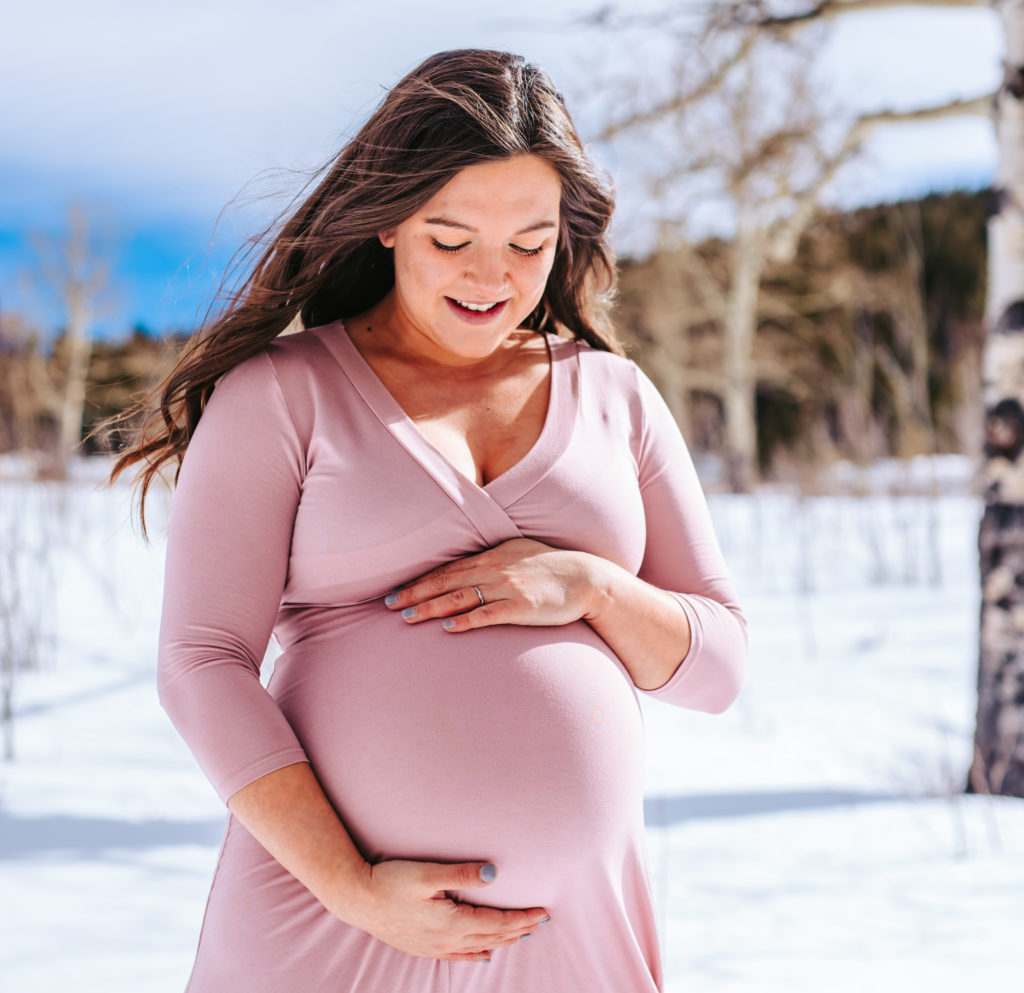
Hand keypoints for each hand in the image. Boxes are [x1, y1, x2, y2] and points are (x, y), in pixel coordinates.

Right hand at [344, 859, 548, 961]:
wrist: (356, 898)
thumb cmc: (390, 881)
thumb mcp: (426, 873)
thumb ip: (461, 873)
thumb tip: (494, 873)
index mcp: (452, 923)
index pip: (497, 923)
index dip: (523, 918)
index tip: (544, 912)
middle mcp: (446, 941)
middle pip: (493, 938)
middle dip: (519, 929)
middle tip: (541, 922)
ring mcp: (434, 948)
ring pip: (478, 948)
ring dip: (502, 941)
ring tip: (521, 934)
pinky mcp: (423, 948)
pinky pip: (458, 956)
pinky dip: (477, 954)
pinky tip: (484, 955)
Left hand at [386, 538, 609, 631]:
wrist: (587, 579)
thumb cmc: (553, 568)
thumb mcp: (519, 553)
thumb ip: (493, 559)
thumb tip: (468, 569)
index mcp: (492, 555)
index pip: (447, 568)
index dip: (419, 579)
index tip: (395, 589)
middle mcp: (495, 568)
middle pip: (445, 581)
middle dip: (414, 593)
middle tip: (387, 605)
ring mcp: (507, 587)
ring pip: (459, 597)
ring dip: (430, 607)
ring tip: (406, 617)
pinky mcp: (521, 606)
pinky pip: (486, 614)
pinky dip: (464, 620)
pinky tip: (446, 627)